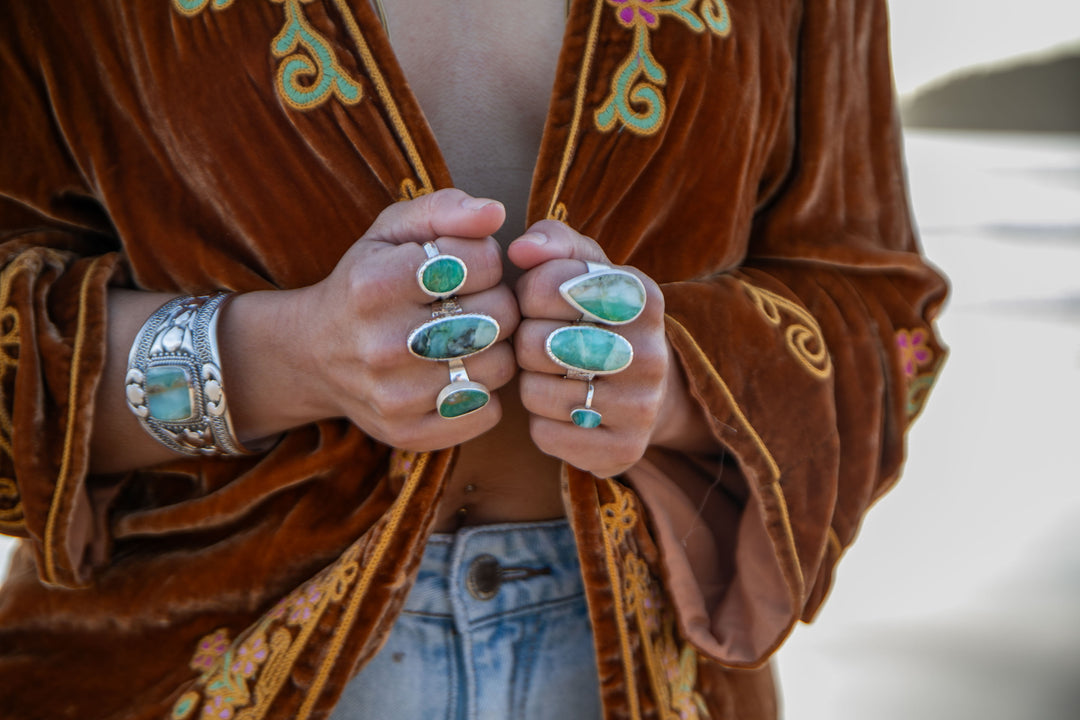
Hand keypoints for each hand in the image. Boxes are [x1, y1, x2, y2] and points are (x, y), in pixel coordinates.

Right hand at [245, 189, 520, 450]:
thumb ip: (444, 209)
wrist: (312, 354)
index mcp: (375, 284)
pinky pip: (488, 412)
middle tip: (469, 303)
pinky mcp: (407, 433)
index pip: (482, 262)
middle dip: (495, 302)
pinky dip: (484, 392)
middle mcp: (381, 344)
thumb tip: (495, 213)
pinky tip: (457, 374)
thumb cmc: (364, 282)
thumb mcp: (391, 230)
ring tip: (463, 338)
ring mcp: (394, 396)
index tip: (463, 268)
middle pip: (499, 317)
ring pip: (499, 367)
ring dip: (494, 348)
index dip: (485, 260)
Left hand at [507, 220, 678, 477]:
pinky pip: (545, 435)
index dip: (528, 294)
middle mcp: (651, 354)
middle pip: (534, 343)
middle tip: (545, 344)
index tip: (543, 302)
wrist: (651, 390)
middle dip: (527, 342)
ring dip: (531, 384)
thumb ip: (553, 242)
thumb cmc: (601, 318)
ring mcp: (641, 408)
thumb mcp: (586, 268)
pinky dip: (542, 422)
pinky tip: (565, 411)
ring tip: (556, 376)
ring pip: (535, 393)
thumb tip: (520, 249)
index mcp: (643, 297)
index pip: (545, 286)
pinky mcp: (623, 451)